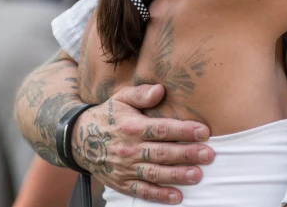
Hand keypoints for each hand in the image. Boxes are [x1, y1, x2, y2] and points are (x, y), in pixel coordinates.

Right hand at [72, 84, 214, 203]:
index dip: (183, 130)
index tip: (204, 131)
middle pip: (162, 152)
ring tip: (197, 175)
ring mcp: (125, 168)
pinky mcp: (122, 183)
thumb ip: (141, 94)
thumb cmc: (106, 116)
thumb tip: (160, 90)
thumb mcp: (120, 98)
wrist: (78, 140)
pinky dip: (159, 195)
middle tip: (209, 155)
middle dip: (187, 154)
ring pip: (155, 173)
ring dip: (177, 175)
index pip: (161, 129)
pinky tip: (177, 196)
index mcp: (131, 126)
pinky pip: (142, 191)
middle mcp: (129, 148)